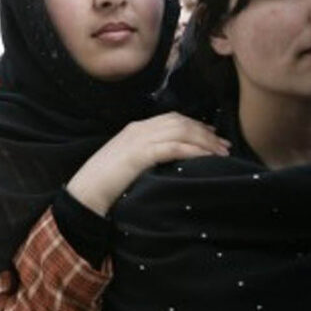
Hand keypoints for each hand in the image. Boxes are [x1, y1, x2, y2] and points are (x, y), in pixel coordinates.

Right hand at [67, 112, 229, 215]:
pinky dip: (194, 151)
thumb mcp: (126, 163)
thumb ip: (145, 156)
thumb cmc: (104, 183)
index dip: (196, 125)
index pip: (172, 119)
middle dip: (206, 132)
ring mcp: (139, 140)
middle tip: (225, 145)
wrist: (85, 192)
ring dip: (205, 141)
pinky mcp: (140, 154)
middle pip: (181, 122)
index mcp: (135, 129)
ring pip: (181, 132)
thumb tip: (168, 161)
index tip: (213, 135)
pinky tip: (207, 158)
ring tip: (222, 153)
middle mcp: (139, 129)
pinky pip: (174, 147)